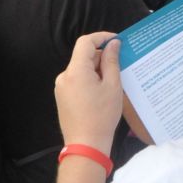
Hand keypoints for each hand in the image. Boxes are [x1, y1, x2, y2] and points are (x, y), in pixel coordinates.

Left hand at [56, 31, 124, 146]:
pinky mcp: (62, 97)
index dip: (101, 37)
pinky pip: (77, 80)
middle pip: (83, 56)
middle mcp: (64, 76)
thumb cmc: (102, 116)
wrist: (86, 145)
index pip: (85, 42)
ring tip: (113, 81)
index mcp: (76, 71)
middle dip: (101, 56)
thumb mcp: (112, 86)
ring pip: (81, 68)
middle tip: (120, 64)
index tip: (117, 40)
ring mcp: (61, 87)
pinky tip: (102, 91)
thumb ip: (112, 61)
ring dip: (96, 69)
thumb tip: (113, 44)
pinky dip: (90, 79)